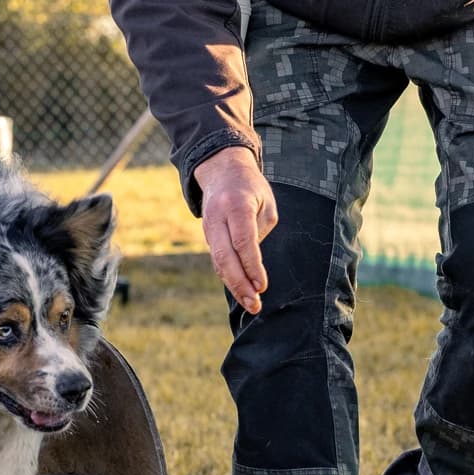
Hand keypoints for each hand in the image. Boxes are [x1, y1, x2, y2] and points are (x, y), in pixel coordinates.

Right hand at [194, 147, 277, 313]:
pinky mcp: (208, 235)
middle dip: (240, 284)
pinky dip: (229, 277)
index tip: (263, 286)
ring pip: (218, 262)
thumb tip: (253, 264)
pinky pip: (218, 260)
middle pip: (225, 256)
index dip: (252, 266)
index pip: (242, 241)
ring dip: (234, 286)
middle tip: (255, 304)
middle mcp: (217, 217)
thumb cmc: (251, 189)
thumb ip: (260, 231)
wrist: (221, 171)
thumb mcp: (265, 203)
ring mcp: (209, 227)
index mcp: (235, 205)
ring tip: (250, 304)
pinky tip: (241, 291)